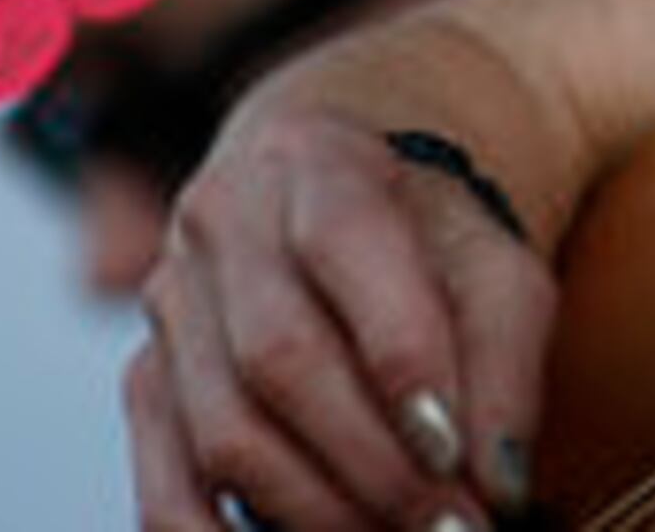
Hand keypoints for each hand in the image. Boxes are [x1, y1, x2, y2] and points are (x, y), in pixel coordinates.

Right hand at [126, 59, 555, 530]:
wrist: (337, 196)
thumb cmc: (432, 236)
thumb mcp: (496, 260)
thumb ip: (509, 358)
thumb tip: (499, 483)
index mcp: (315, 160)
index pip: (344, 243)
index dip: (399, 356)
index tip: (458, 452)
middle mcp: (220, 222)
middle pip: (278, 359)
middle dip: (373, 465)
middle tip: (449, 528)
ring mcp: (170, 303)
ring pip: (224, 431)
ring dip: (318, 512)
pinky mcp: (145, 381)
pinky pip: (162, 485)